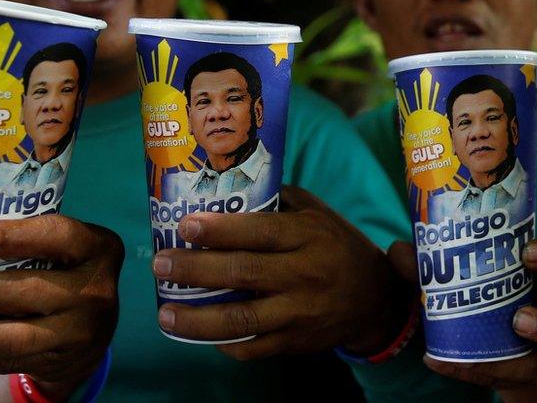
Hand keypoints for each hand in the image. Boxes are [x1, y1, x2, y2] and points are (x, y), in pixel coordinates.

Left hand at [0, 215, 123, 396]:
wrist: (90, 330)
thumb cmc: (61, 270)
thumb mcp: (63, 248)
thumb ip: (26, 239)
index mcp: (98, 249)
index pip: (61, 236)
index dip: (19, 236)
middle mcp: (96, 292)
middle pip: (28, 292)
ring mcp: (81, 332)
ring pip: (16, 338)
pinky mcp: (60, 363)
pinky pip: (9, 363)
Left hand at [151, 185, 411, 358]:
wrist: (375, 298)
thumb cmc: (336, 245)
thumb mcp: (317, 214)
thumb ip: (277, 202)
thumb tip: (224, 189)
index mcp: (308, 236)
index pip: (260, 231)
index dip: (221, 230)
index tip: (185, 225)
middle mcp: (304, 274)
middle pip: (243, 274)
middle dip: (195, 270)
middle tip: (160, 264)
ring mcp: (299, 313)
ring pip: (242, 320)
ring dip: (197, 319)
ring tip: (165, 312)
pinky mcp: (295, 342)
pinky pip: (253, 347)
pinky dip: (222, 343)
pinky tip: (196, 334)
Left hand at [388, 238, 536, 387]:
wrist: (459, 331)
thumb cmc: (461, 287)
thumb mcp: (441, 272)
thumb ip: (420, 261)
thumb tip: (400, 250)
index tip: (528, 253)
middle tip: (519, 320)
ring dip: (531, 356)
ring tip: (501, 349)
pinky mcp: (522, 368)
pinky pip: (512, 376)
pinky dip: (478, 370)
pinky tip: (442, 362)